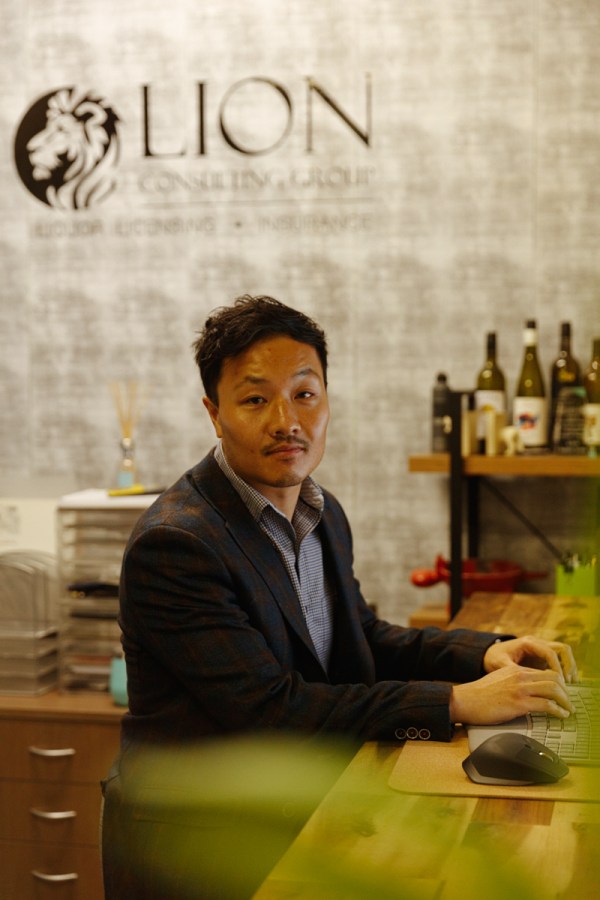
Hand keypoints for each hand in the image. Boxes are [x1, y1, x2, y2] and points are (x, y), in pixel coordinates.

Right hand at [450, 664, 575, 724]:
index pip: (546, 672)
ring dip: (565, 701)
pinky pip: (546, 705)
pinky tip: (560, 715)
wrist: (464, 700)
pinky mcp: (518, 703)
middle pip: (554, 678)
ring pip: (553, 689)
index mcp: (515, 670)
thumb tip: (530, 692)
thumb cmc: (479, 695)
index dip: (559, 683)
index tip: (563, 693)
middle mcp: (519, 676)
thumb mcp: (499, 680)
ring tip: (568, 710)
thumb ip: (515, 681)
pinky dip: (557, 710)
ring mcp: (519, 689)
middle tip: (569, 702)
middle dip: (566, 692)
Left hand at [483, 635, 577, 683]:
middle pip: (562, 649)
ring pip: (564, 653)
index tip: (560, 682)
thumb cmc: (493, 658)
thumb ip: (512, 671)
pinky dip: (565, 670)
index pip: (550, 652)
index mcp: (527, 643)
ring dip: (569, 667)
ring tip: (570, 684)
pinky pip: (560, 660)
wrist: (489, 653)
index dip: (557, 667)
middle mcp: (537, 643)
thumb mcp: (499, 664)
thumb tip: (524, 682)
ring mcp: (542, 648)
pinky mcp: (543, 656)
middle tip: (569, 682)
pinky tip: (564, 684)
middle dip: (568, 665)